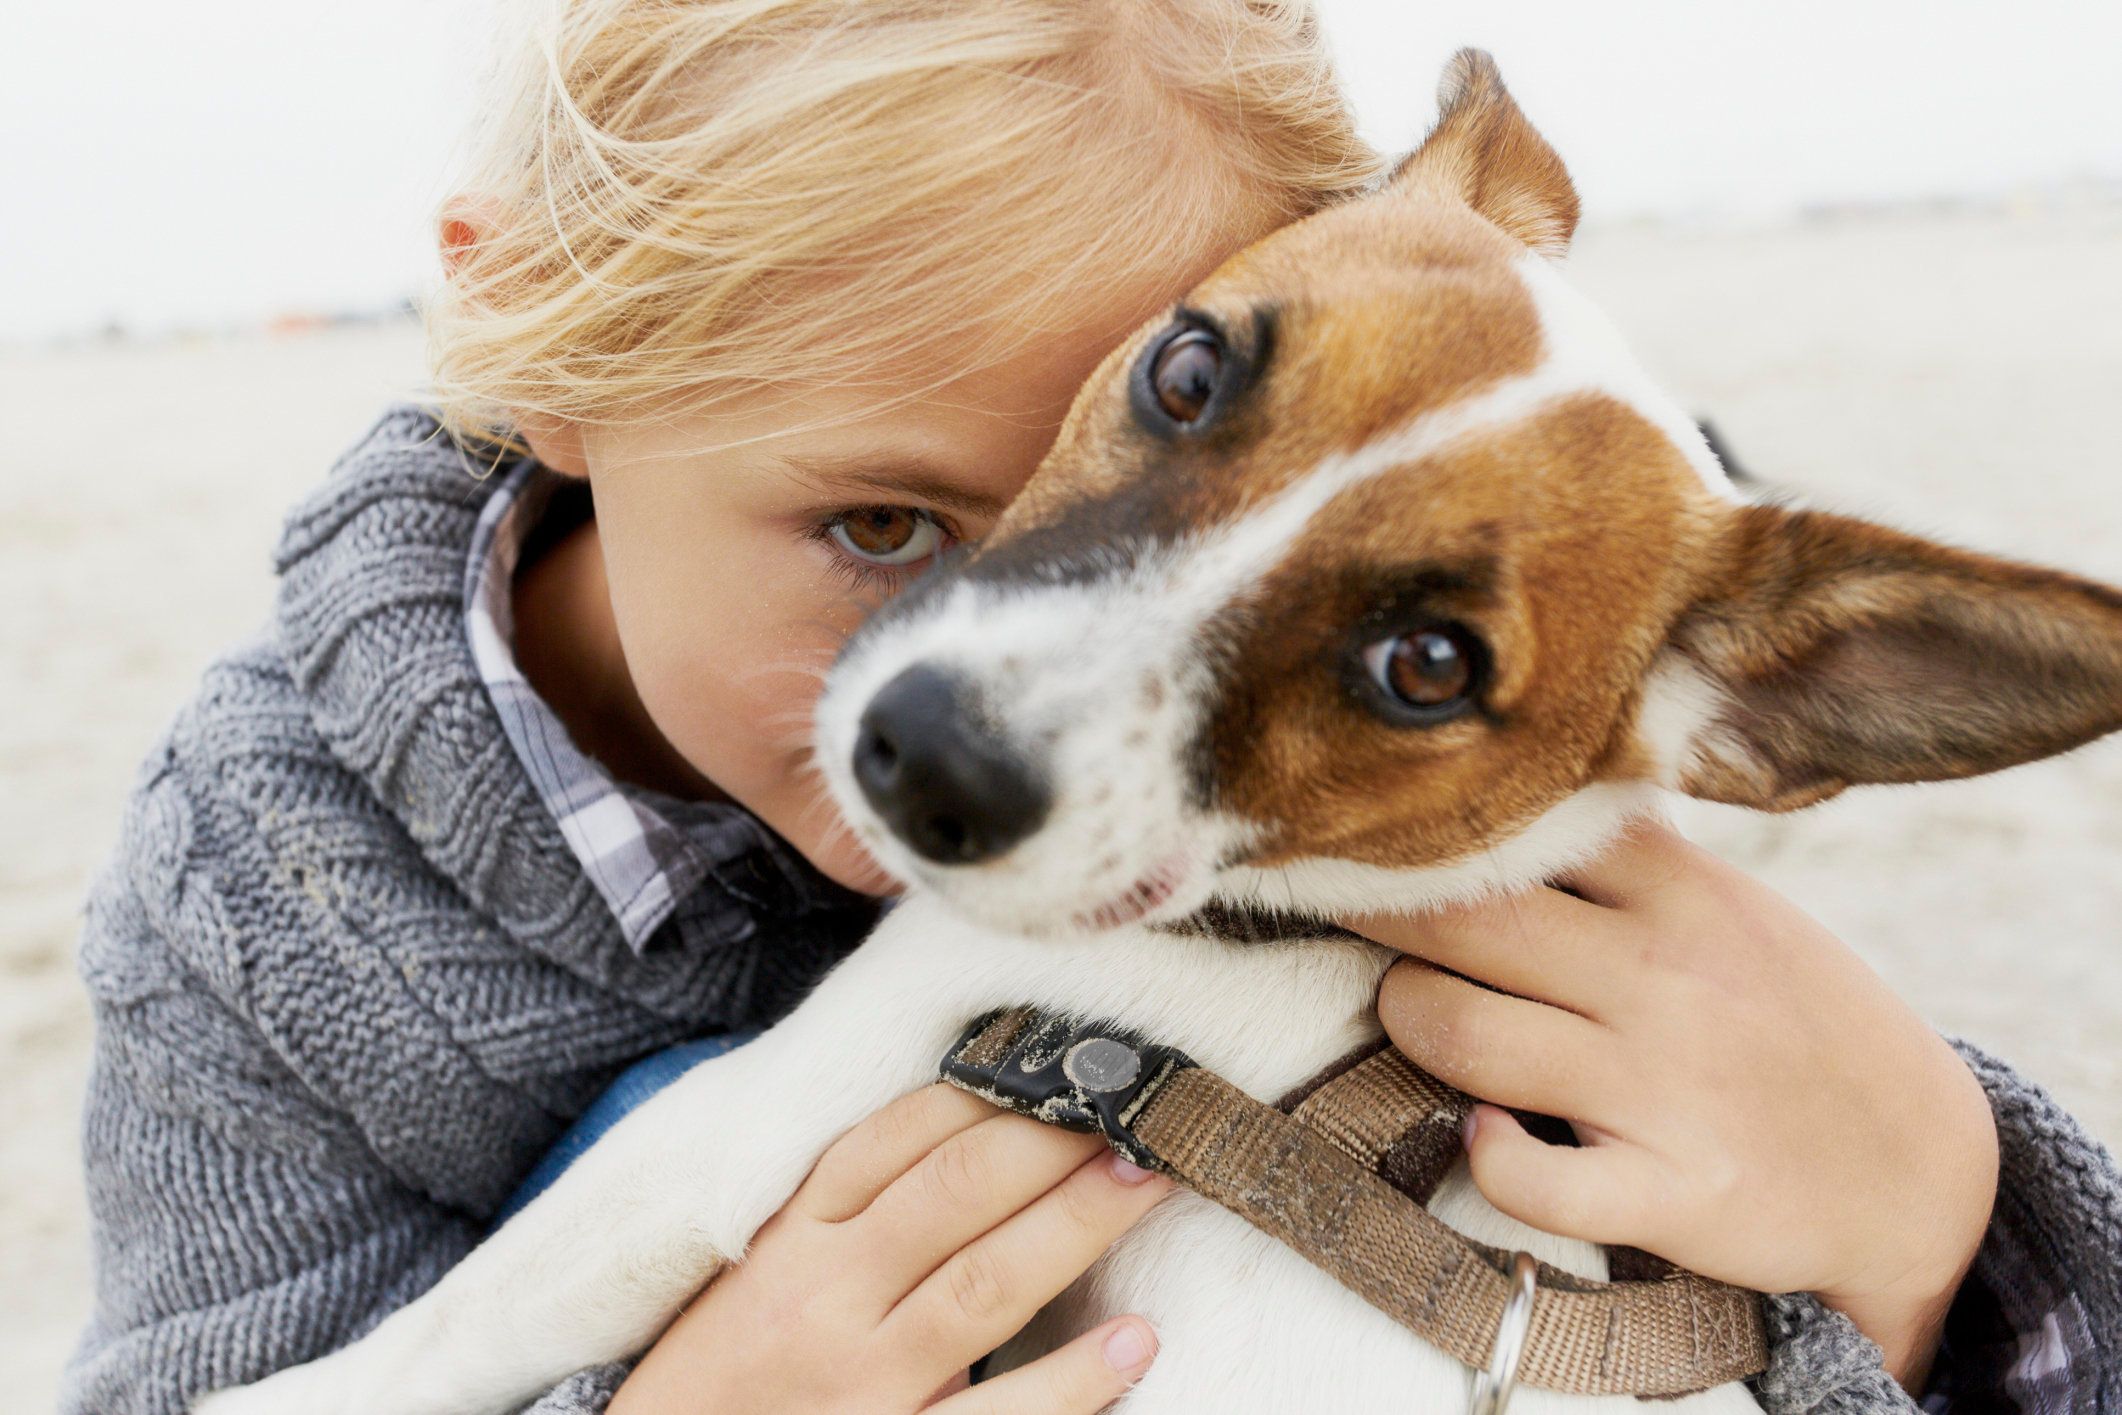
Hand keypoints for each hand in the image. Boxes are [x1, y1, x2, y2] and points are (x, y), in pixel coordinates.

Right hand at [610, 1083, 1170, 1413]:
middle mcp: (824, 1297)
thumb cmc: (731, 1368)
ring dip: (1077, 1225)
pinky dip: (1069, 1382)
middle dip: (1050, 1140)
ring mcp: (861, 1382)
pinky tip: (1133, 1341)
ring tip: (1149, 1180)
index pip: (895, 1138)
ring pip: (983, 1286)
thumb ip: (852, 1206)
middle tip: (1135, 1105)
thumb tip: (976, 1125)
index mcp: (794, 1236)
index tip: (1065, 1057)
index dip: (988, 1090)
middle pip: (953, 1194)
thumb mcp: (767, 1267)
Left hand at [1348, 821, 1997, 1391]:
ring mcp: (1662, 1087)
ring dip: (1410, 1021)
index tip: (1365, 822)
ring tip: (1422, 1016)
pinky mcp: (1666, 1193)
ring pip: (1460, 1034)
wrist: (1918, 1170)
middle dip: (1376, 911)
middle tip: (1343, 909)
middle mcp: (1661, 977)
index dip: (1424, 824)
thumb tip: (1503, 791)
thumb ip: (1627, 857)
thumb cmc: (1793, 1019)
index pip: (1521, 825)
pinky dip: (1485, 1157)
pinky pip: (1527, 1179)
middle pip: (1460, 918)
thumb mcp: (1735, 908)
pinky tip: (1484, 1134)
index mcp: (1679, 892)